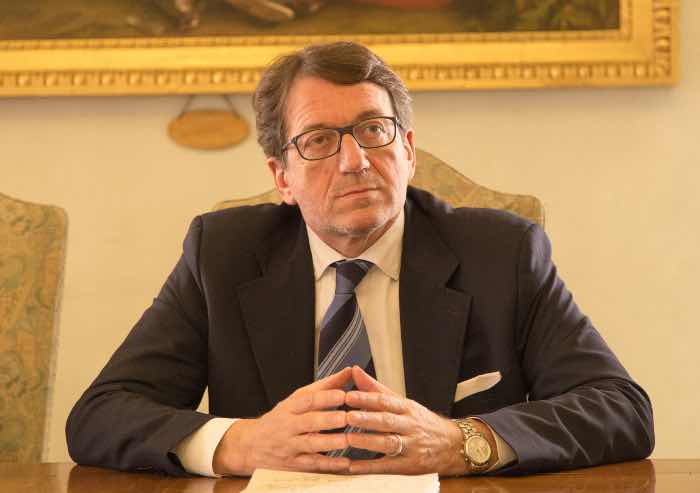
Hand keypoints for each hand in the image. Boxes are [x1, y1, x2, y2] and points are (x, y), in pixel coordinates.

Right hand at [213, 367, 352, 475]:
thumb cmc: (282, 418)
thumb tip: (349, 371)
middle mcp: (288, 426)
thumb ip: (324, 387)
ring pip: (310, 444)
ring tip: (346, 440)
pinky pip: (312, 465)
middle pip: (308, 422)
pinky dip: (329, 465)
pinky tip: (345, 463)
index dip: (324, 397)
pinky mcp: (294, 464)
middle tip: (345, 417)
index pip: (306, 400)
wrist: (251, 445)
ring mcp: (290, 446)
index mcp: (290, 407)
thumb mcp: (296, 400)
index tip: (342, 394)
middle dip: (327, 420)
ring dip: (329, 443)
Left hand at [344, 366, 466, 475]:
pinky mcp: (409, 465)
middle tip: (348, 417)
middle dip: (368, 419)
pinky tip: (352, 467)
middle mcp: (410, 426)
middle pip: (388, 421)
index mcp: (406, 408)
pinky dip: (369, 467)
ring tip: (350, 439)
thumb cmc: (421, 422)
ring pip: (389, 443)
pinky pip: (387, 467)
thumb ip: (376, 388)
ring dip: (368, 442)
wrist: (452, 444)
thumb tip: (354, 371)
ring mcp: (411, 446)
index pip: (386, 401)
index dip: (368, 399)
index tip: (349, 396)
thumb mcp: (403, 402)